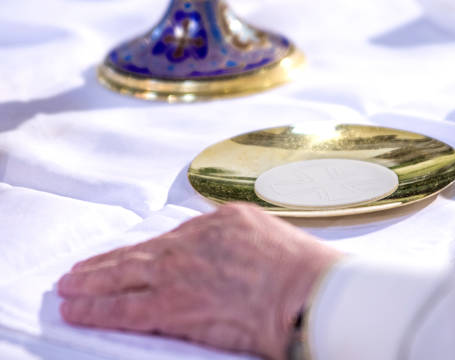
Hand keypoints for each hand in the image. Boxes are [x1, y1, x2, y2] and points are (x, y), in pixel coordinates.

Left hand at [58, 203, 341, 359]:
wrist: (306, 291)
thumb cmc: (304, 270)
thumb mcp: (274, 237)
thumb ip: (244, 243)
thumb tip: (235, 257)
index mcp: (221, 221)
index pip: (172, 238)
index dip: (146, 250)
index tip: (132, 255)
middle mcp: (193, 242)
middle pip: (140, 252)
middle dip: (107, 263)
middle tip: (81, 269)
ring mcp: (179, 272)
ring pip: (123, 276)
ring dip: (92, 283)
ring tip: (69, 287)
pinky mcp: (171, 304)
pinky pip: (123, 308)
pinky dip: (97, 309)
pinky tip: (78, 310)